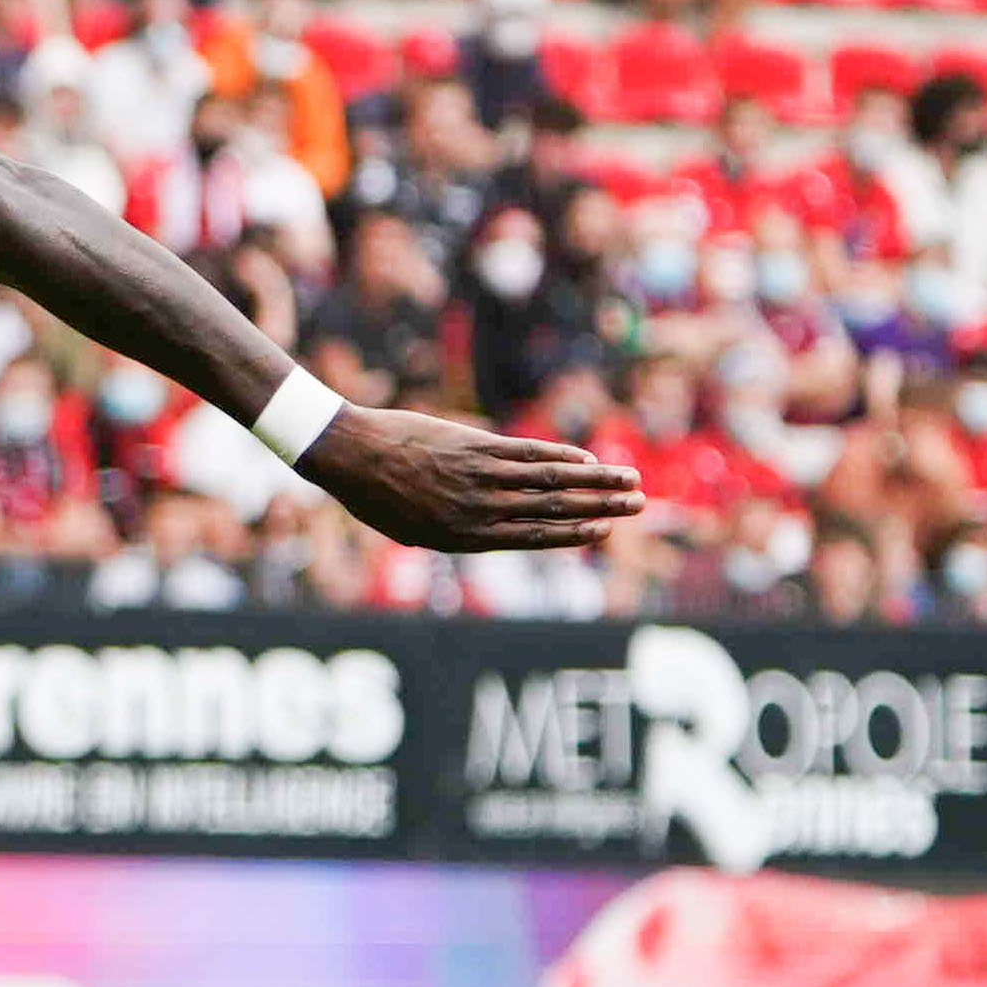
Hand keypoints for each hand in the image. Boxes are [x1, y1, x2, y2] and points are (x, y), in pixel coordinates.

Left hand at [308, 405, 648, 552]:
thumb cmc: (375, 495)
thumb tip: (490, 527)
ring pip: (549, 483)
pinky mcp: (473, 448)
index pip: (532, 538)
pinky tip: (587, 458)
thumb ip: (457, 528)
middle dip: (600, 508)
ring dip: (594, 481)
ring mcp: (478, 479)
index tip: (606, 531)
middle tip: (637, 505)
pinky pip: (527, 455)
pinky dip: (560, 456)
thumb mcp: (414, 527)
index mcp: (463, 538)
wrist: (348, 456)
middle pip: (552, 511)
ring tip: (629, 480)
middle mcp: (477, 512)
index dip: (574, 535)